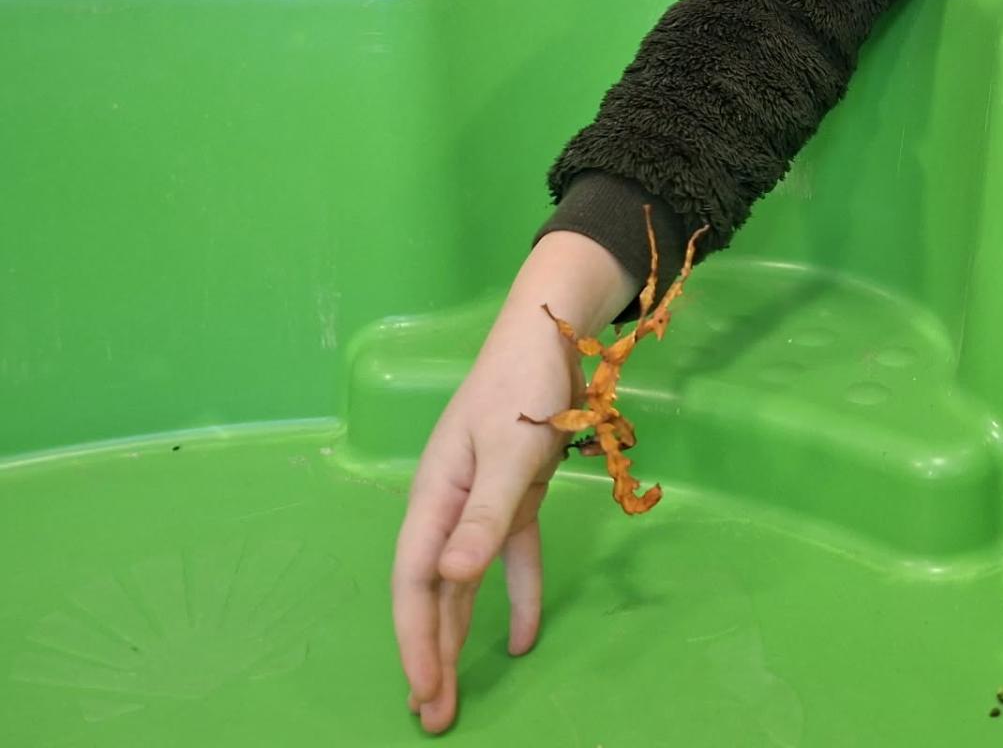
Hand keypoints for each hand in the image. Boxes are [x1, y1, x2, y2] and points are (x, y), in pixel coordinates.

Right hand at [392, 232, 636, 733]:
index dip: (416, 638)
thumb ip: (483, 514)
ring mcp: (482, 502)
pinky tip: (524, 638)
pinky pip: (511, 558)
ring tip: (455, 693)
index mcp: (434, 496)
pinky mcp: (515, 495)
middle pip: (433, 592)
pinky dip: (517, 595)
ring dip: (461, 635)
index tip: (422, 688)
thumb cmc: (522, 384)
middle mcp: (450, 506)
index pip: (416, 582)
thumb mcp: (507, 449)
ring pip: (465, 583)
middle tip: (434, 716)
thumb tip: (449, 576)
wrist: (550, 330)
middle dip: (431, 653)